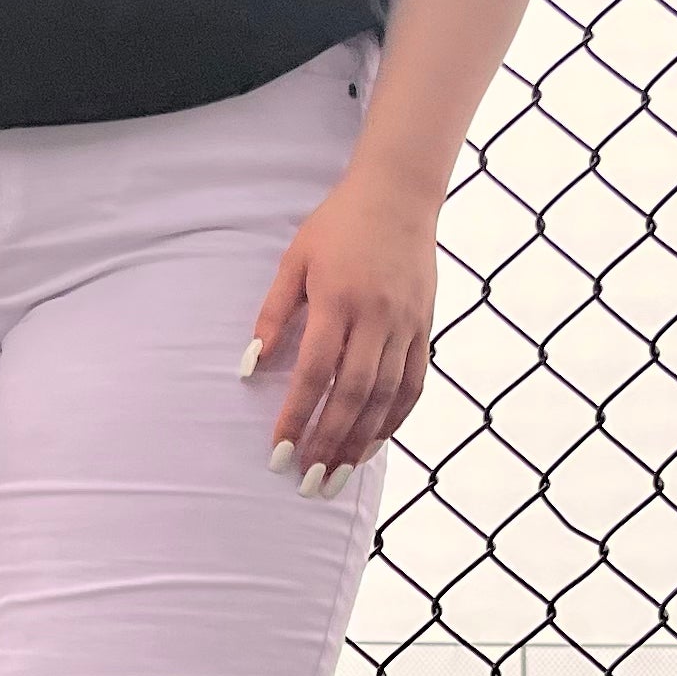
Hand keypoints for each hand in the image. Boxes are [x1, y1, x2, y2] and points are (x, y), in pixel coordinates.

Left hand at [245, 166, 436, 487]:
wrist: (400, 195)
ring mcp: (406, 325)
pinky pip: (414, 384)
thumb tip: (250, 366)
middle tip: (309, 480)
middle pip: (352, 394)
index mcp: (338, 300)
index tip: (279, 450)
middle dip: (328, 441)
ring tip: (338, 476)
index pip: (314, 371)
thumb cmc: (338, 225)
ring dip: (361, 441)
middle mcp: (376, 318)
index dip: (297, 414)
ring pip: (385, 397)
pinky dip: (395, 419)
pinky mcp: (425, 328)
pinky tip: (374, 444)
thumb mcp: (295, 260)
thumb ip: (273, 314)